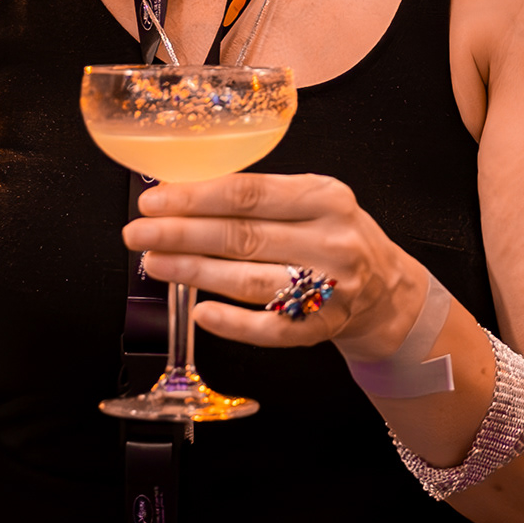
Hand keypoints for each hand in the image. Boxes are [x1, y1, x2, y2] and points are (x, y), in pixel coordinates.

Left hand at [124, 172, 428, 354]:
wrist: (386, 288)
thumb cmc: (333, 235)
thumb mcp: (312, 199)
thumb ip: (259, 196)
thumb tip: (183, 193)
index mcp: (324, 197)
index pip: (249, 194)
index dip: (195, 198)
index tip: (154, 200)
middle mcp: (331, 240)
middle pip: (242, 236)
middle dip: (181, 234)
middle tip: (138, 233)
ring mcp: (329, 288)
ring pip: (249, 281)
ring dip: (194, 273)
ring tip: (155, 264)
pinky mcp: (322, 328)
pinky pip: (270, 330)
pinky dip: (232, 322)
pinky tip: (199, 311)